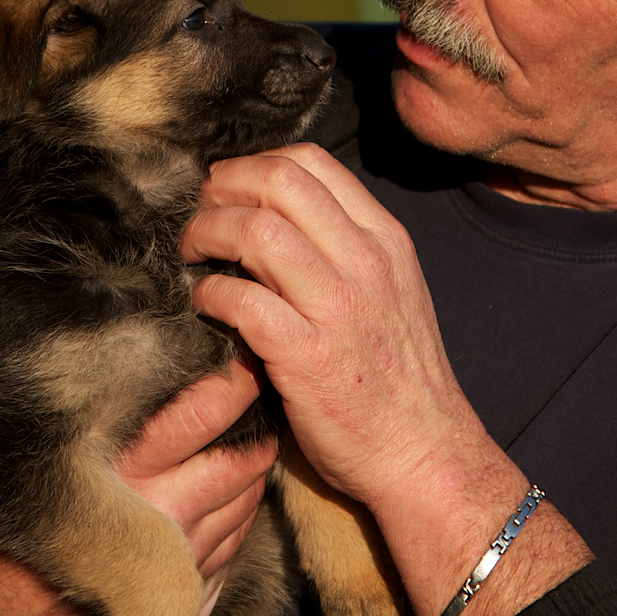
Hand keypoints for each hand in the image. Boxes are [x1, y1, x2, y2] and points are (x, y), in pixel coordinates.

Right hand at [0, 363, 276, 615]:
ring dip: (255, 475)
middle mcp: (150, 511)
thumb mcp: (38, 449)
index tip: (240, 360)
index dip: (231, 384)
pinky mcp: (175, 594)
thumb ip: (90, 408)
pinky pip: (230, 551)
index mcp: (119, 466)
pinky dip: (243, 521)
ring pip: (240, 508)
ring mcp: (168, 559)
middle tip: (265, 400)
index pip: (200, 413)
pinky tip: (239, 499)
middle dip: (257, 430)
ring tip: (260, 442)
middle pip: (232, 464)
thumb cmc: (7, 511)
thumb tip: (136, 347)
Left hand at [183, 143, 590, 615]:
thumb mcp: (393, 290)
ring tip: (193, 254)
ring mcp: (338, 307)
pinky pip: (242, 299)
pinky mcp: (306, 355)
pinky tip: (205, 304)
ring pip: (256, 231)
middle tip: (200, 211)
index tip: (228, 188)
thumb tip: (279, 217)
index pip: (312, 162)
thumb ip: (348, 249)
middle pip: (279, 181)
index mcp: (386, 240)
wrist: (424, 453)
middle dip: (224, 188)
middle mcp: (366, 262)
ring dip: (208, 233)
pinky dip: (210, 292)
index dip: (254, 165)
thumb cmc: (398, 377)